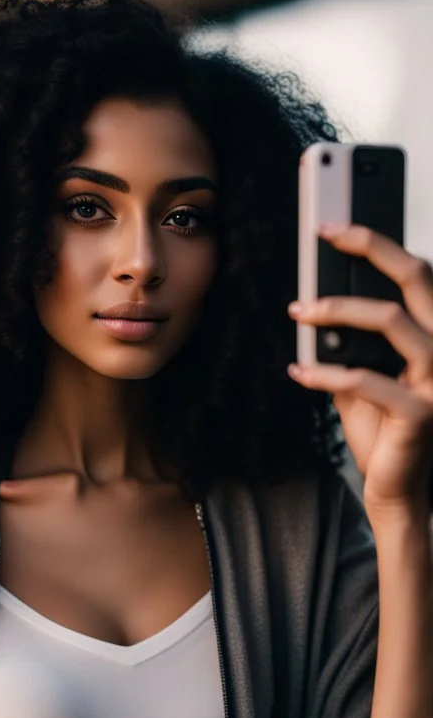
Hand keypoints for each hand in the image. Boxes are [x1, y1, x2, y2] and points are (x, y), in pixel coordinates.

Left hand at [287, 223, 432, 516]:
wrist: (396, 493)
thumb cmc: (383, 434)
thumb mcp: (361, 380)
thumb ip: (347, 346)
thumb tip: (314, 303)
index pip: (417, 276)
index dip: (379, 242)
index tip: (335, 225)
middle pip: (416, 278)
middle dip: (370, 246)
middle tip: (324, 234)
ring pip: (389, 320)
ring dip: (337, 309)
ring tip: (299, 311)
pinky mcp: (420, 412)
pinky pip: (364, 379)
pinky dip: (324, 373)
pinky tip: (298, 372)